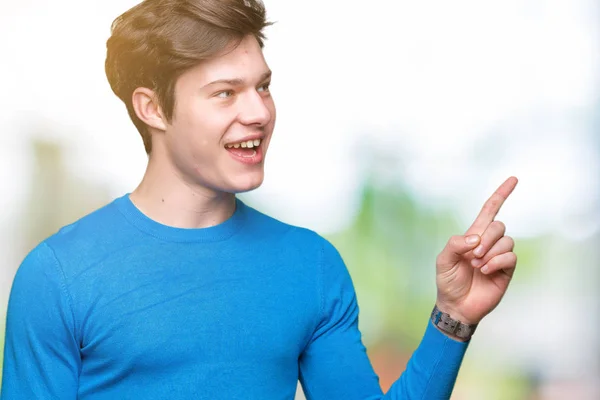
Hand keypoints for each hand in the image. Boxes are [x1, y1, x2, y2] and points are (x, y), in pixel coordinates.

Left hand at [435, 176, 517, 325]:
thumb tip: (476, 238)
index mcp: (473, 236)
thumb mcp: (443, 259)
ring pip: (506, 241)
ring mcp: (498, 257)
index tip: (513, 179)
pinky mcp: (506, 271)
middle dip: (486, 238)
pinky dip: (496, 262)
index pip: (490, 210)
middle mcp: (488, 243)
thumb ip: (455, 243)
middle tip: (473, 255)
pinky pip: (510, 257)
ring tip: (477, 266)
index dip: (501, 194)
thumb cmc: (448, 281)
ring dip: (490, 252)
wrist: (456, 305)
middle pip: (499, 225)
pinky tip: (485, 271)